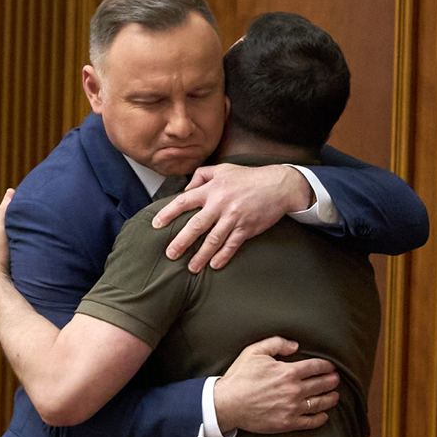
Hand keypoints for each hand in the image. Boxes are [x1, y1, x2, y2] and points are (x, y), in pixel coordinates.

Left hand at [151, 164, 312, 271]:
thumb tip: (186, 189)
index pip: (184, 201)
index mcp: (212, 189)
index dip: (168, 213)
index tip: (157, 225)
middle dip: (181, 242)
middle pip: (196, 226)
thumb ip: (202, 176)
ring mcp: (234, 217)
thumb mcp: (223, 169)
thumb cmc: (249, 177)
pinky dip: (223, 256)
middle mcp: (221, 204)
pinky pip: (232, 245)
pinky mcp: (246, 228)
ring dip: (200, 255)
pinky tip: (214, 265)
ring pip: (213, 240)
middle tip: (170, 254)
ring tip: (191, 267)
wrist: (278, 185)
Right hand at [213, 337, 339, 433]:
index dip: (326, 366)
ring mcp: (292, 408)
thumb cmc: (240, 377)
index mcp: (288, 372)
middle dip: (331, 381)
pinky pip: (310, 422)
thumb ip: (277, 343)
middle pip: (321, 385)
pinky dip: (320, 418)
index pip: (316, 367)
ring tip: (335, 396)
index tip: (331, 367)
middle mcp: (294, 390)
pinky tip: (324, 415)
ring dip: (330, 398)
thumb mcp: (254, 352)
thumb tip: (295, 346)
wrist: (227, 404)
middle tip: (336, 379)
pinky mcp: (287, 423)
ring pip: (319, 403)